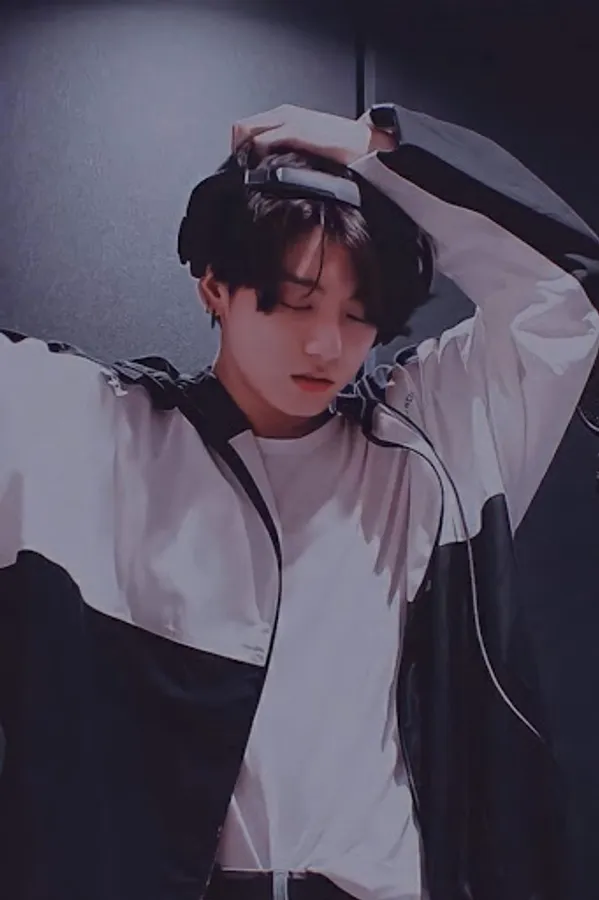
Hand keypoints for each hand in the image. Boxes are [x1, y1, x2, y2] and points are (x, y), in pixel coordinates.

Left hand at [231, 104, 393, 165]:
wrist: (363, 145)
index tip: (243, 167)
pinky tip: (261, 171)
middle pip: (241, 128)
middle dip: (238, 151)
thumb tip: (269, 167)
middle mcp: (284, 114)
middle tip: (243, 172)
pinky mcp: (295, 130)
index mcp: (286, 116)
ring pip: (246, 131)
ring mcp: (288, 120)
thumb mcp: (308, 147)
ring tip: (252, 172)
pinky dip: (255, 156)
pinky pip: (261, 141)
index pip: (248, 127)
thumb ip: (288, 151)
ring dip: (244, 153)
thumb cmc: (341, 148)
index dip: (240, 148)